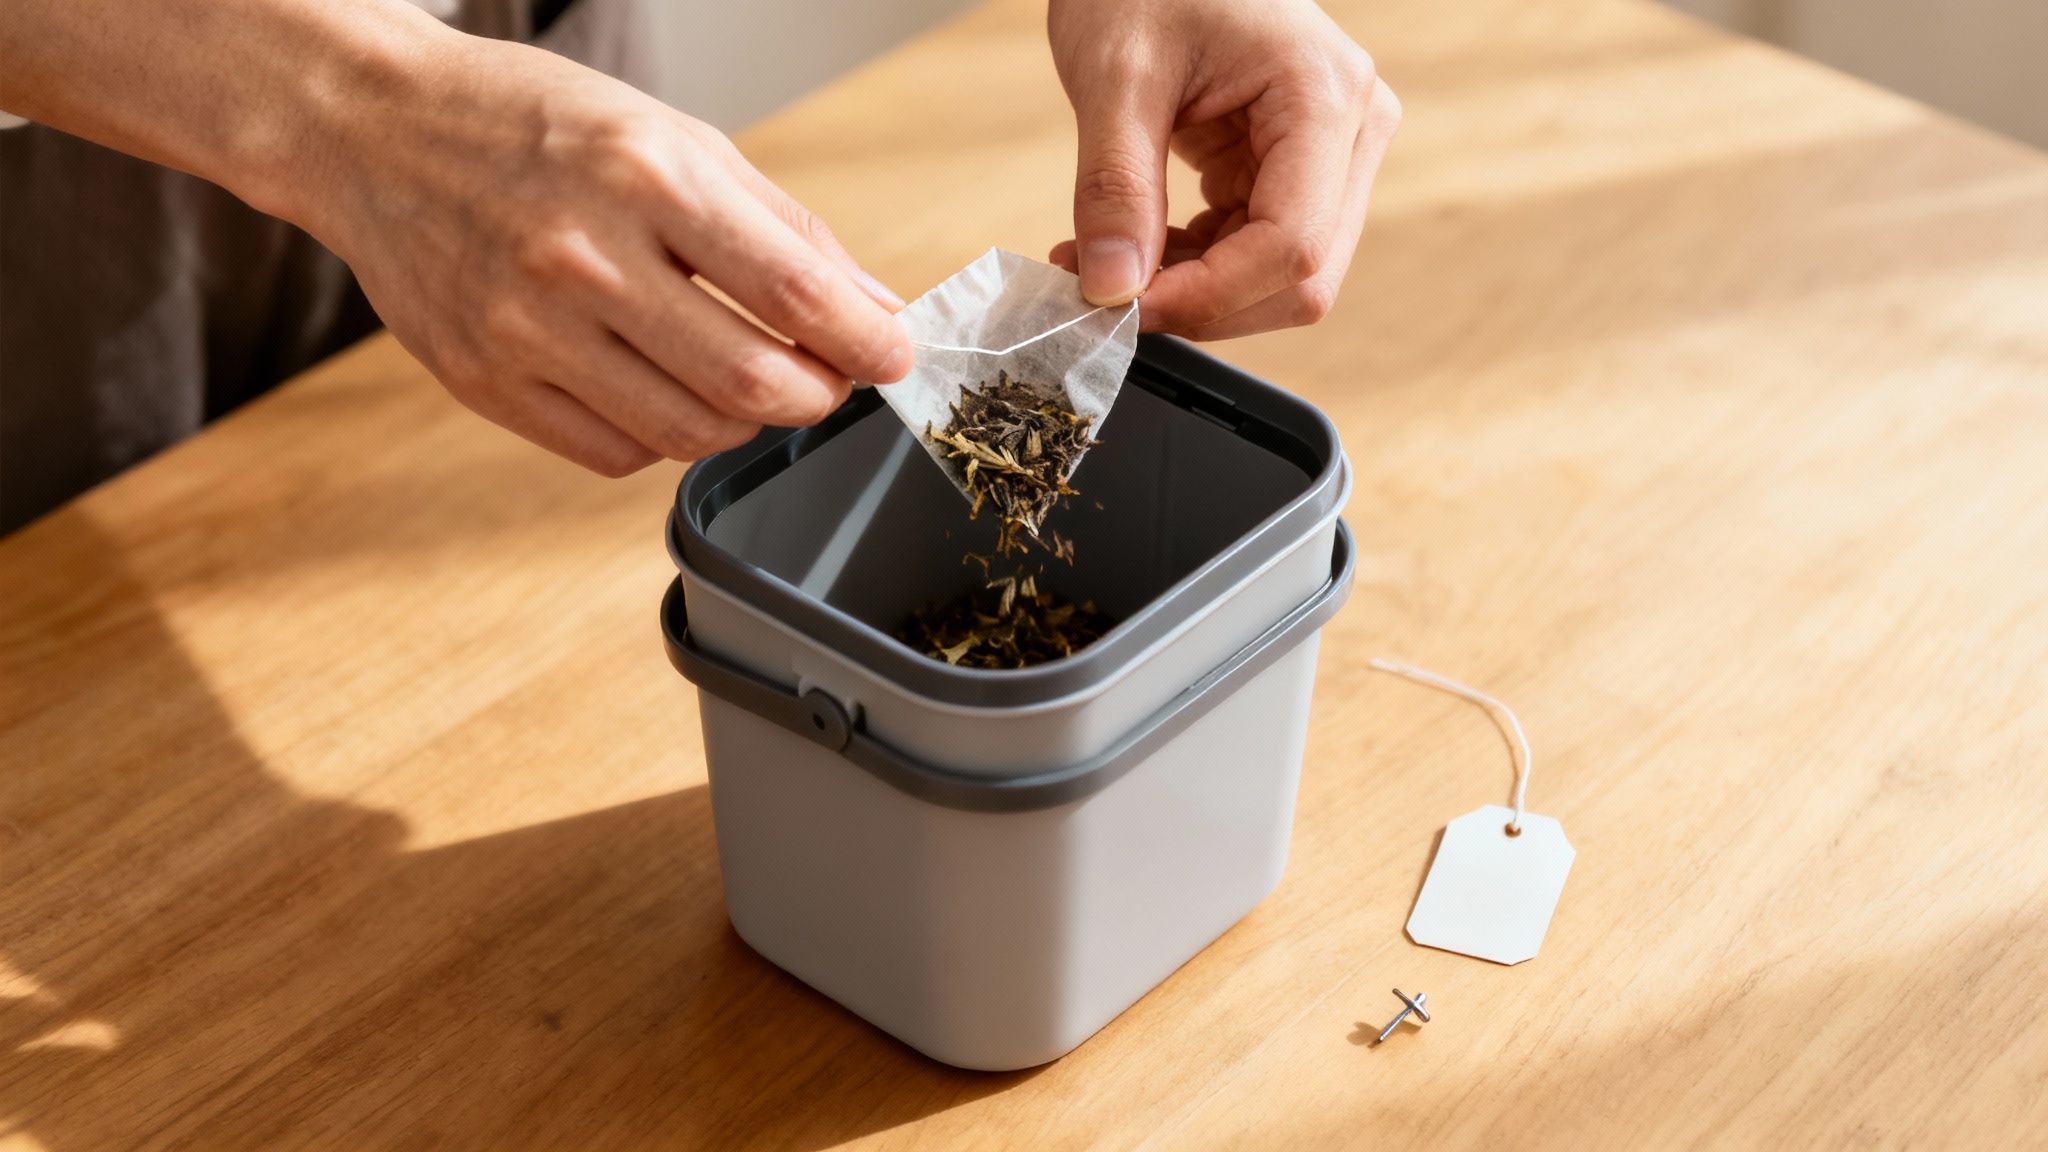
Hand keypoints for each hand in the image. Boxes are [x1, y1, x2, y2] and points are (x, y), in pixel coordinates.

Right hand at [303, 32, 912, 475]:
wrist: (372, 131)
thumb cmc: (534, 124)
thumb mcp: (674, 137)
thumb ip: (782, 228)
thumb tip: (873, 309)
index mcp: (646, 176)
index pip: (793, 290)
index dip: (865, 340)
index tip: (893, 355)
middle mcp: (583, 256)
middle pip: (749, 381)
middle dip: (816, 394)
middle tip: (828, 379)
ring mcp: (527, 328)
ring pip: (689, 431)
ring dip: (746, 421)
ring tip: (750, 381)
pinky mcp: (486, 381)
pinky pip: (615, 452)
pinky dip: (665, 436)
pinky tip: (664, 388)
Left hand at [1046, 0, 1399, 339]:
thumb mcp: (1114, 75)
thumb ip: (1114, 187)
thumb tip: (1112, 290)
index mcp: (1324, 95)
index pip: (1293, 244)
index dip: (1209, 296)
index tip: (1122, 307)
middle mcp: (1351, 130)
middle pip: (1304, 275)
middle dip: (1205, 304)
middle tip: (1106, 296)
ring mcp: (1332, 153)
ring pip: (1284, 278)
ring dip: (1197, 293)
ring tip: (1105, 266)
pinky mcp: (1298, 169)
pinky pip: (1260, 252)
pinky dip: (1197, 270)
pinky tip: (1137, 250)